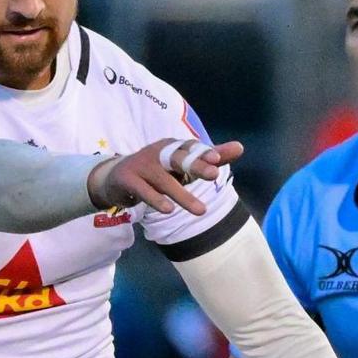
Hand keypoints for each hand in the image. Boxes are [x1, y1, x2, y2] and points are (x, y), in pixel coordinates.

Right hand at [86, 137, 245, 217]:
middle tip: (213, 175)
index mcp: (173, 146)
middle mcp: (158, 152)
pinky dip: (155, 200)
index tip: (218, 159)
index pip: (191, 147)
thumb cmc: (157, 171)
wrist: (116, 177)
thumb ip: (210, 157)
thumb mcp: (182, 164)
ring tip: (201, 211)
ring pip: (164, 180)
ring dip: (182, 195)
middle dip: (195, 165)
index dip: (204, 152)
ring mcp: (142, 165)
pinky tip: (168, 210)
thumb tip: (241, 147)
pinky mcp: (128, 180)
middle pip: (178, 158)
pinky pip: (144, 191)